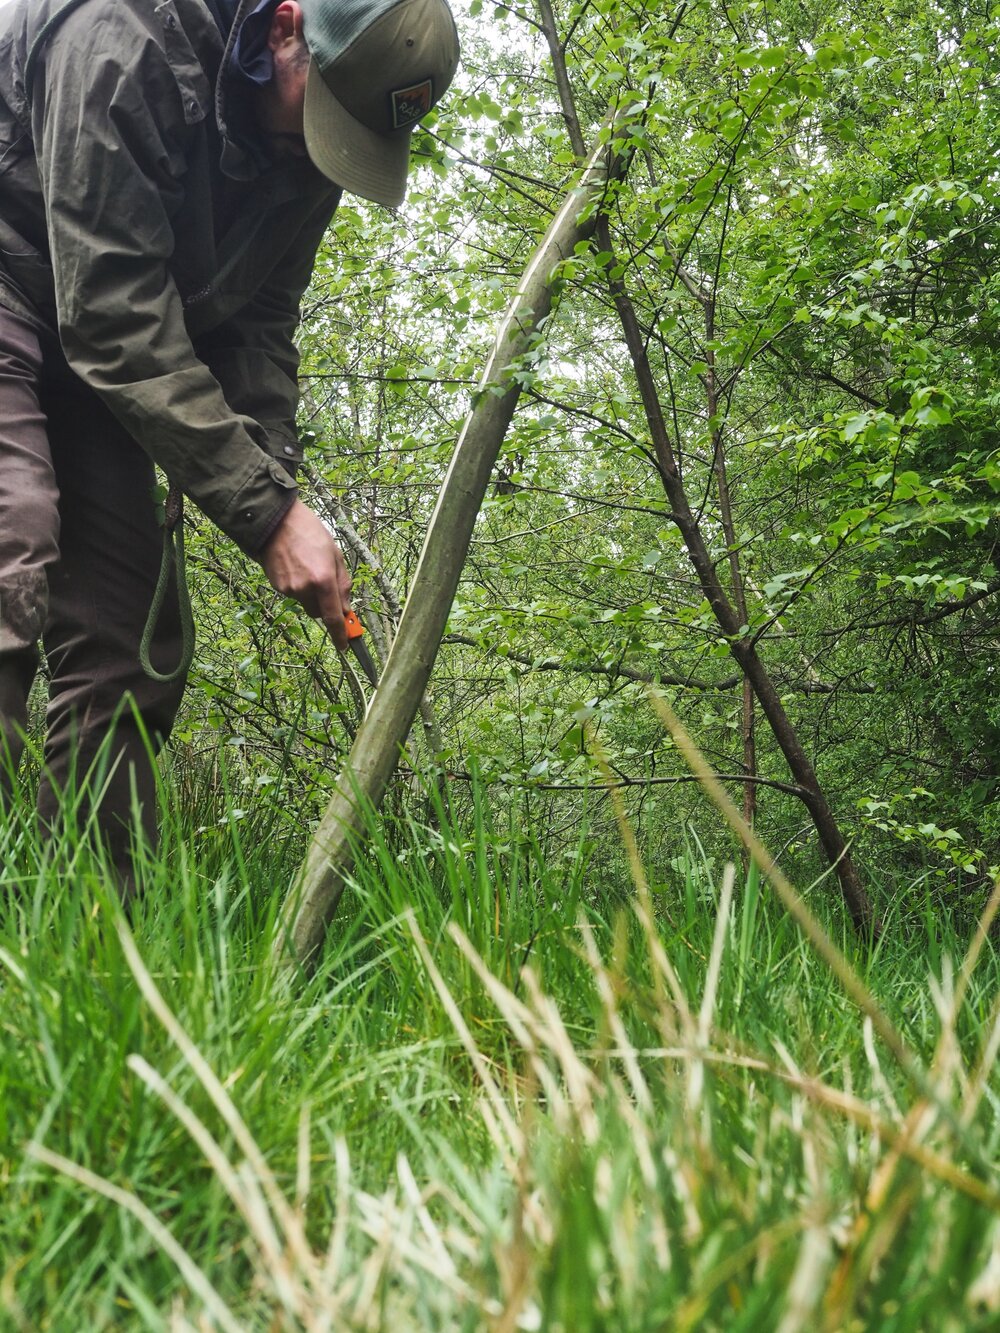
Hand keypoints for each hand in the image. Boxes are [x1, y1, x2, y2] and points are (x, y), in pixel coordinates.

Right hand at [259, 499, 352, 649]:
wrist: (275, 522)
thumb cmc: (309, 532)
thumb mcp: (335, 554)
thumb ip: (343, 584)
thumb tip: (345, 608)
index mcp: (324, 579)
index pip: (333, 617)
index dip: (340, 634)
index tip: (345, 645)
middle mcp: (306, 588)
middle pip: (320, 613)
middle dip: (326, 606)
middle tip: (326, 585)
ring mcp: (289, 589)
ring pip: (306, 603)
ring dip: (311, 594)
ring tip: (307, 566)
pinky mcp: (277, 586)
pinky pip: (294, 594)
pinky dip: (298, 586)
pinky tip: (295, 566)